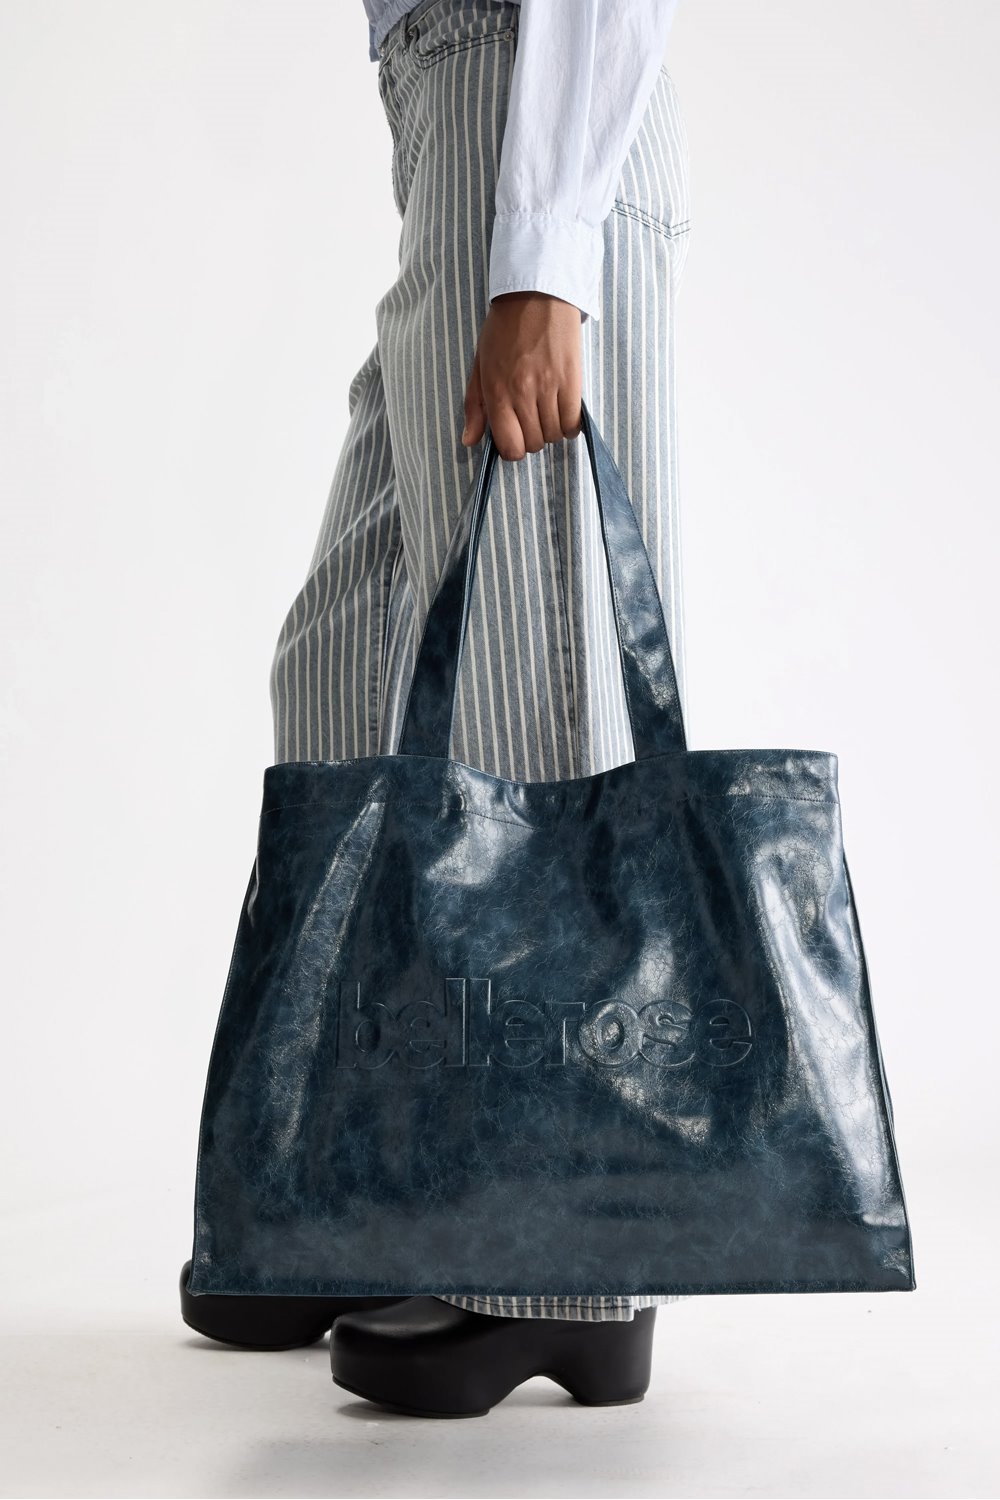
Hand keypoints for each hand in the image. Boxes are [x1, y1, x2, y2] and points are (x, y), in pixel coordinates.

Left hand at [461, 291, 582, 460]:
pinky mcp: (571, 380)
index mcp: (496, 392)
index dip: (513, 449)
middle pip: (534, 443)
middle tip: (532, 421)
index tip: (516, 437)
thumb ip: (475, 406)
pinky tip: (564, 412)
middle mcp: (521, 393)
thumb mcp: (480, 365)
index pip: (509, 446)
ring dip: (552, 431)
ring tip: (548, 412)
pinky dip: (570, 425)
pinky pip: (573, 421)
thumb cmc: (504, 329)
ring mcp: (548, 387)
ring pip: (554, 435)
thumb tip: (470, 441)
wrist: (535, 295)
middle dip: (533, 439)